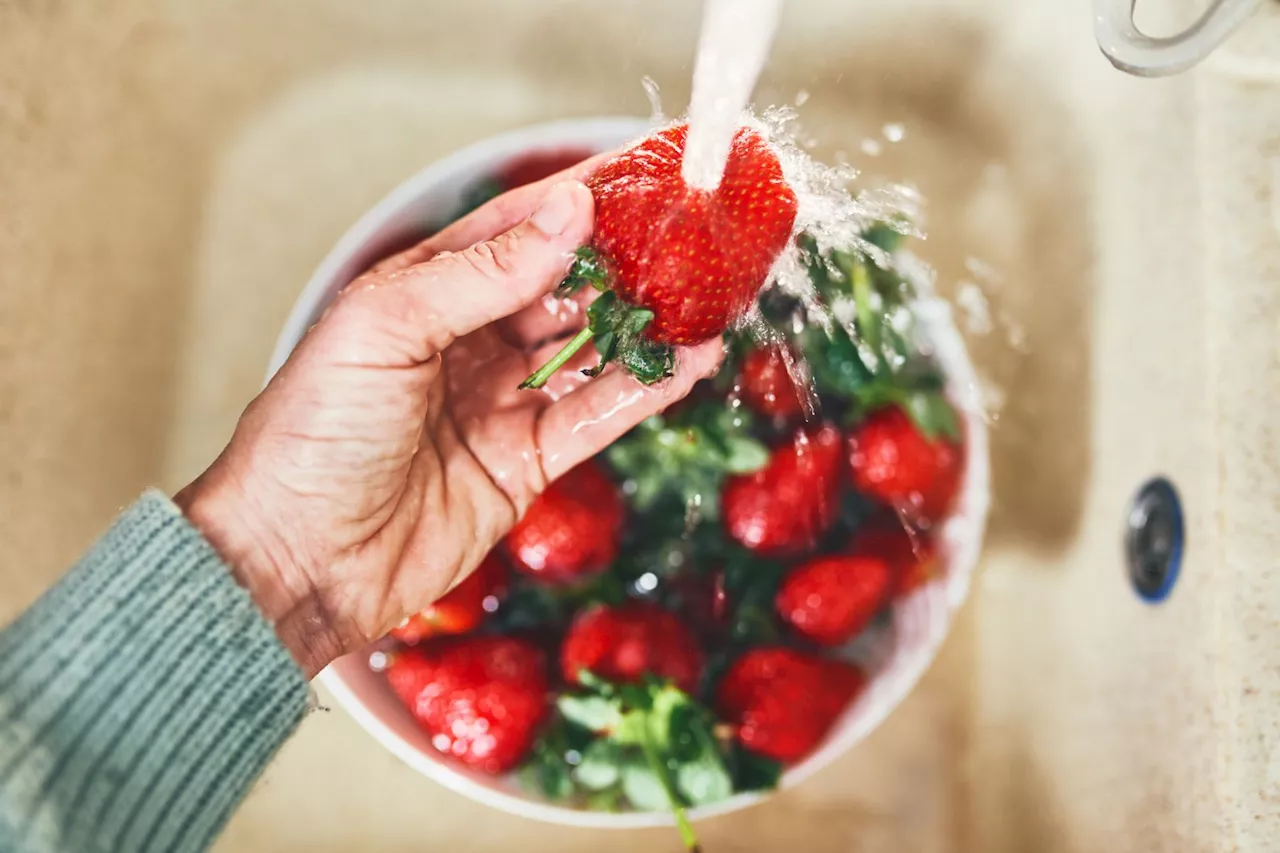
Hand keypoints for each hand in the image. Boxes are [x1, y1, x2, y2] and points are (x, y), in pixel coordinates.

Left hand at [176, 168, 721, 677]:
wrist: (295, 560)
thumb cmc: (314, 434)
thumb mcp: (386, 328)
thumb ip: (481, 273)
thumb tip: (567, 213)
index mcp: (424, 292)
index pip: (515, 228)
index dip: (577, 200)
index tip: (639, 173)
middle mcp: (468, 340)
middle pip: (563, 287)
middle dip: (624, 261)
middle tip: (690, 235)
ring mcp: (500, 402)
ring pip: (590, 350)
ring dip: (645, 324)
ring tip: (707, 294)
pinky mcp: (525, 462)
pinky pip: (597, 415)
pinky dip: (645, 390)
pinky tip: (690, 362)